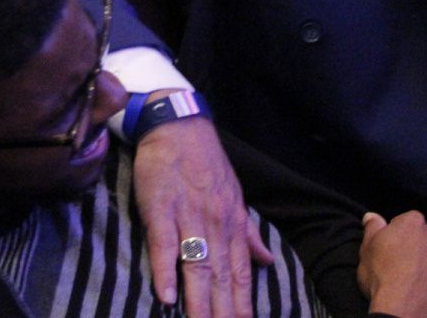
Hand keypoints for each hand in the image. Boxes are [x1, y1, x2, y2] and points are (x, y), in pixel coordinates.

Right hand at [131, 107, 274, 317]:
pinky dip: (166, 270)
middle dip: (225, 312)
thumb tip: (266, 262)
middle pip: (222, 277)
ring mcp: (189, 216)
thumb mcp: (235, 197)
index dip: (244, 303)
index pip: (242, 272)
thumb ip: (248, 234)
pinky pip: (164, 244)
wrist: (179, 127)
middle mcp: (216, 224)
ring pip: (197, 266)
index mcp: (234, 223)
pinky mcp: (160, 209)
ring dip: (200, 301)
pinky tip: (166, 296)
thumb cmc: (206, 165)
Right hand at [357, 211, 426, 317]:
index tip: (393, 250)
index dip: (399, 236)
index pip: (408, 222)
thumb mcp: (367, 250)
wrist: (404, 309)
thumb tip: (371, 216)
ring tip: (421, 279)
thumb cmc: (382, 276)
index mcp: (414, 222)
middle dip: (423, 246)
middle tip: (408, 264)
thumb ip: (373, 229)